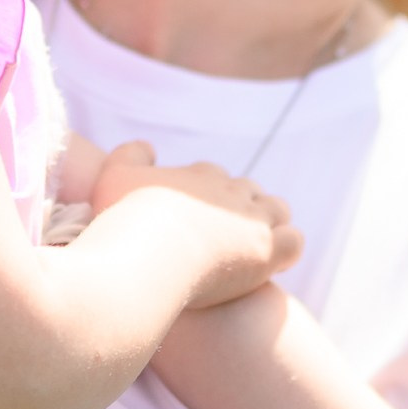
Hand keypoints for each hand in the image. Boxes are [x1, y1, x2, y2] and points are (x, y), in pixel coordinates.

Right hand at [95, 152, 301, 305]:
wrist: (142, 258)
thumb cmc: (123, 221)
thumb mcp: (113, 176)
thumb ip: (130, 155)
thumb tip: (148, 146)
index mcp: (200, 176)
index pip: (212, 176)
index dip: (203, 195)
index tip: (189, 218)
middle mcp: (230, 192)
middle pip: (247, 191)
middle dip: (238, 208)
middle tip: (220, 237)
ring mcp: (251, 221)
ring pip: (276, 210)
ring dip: (269, 223)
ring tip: (251, 247)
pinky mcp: (265, 251)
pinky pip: (294, 241)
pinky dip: (286, 248)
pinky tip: (270, 263)